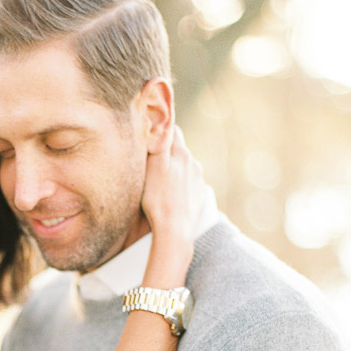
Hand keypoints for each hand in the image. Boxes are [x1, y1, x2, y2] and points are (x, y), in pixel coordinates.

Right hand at [141, 127, 205, 287]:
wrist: (175, 231)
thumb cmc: (159, 200)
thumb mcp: (153, 166)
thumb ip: (158, 141)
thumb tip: (159, 119)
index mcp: (181, 154)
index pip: (172, 130)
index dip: (160, 129)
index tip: (151, 132)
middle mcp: (193, 164)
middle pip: (179, 149)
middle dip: (167, 151)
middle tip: (151, 160)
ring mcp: (198, 180)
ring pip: (184, 167)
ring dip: (174, 170)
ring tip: (160, 183)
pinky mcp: (199, 195)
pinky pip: (188, 183)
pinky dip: (179, 185)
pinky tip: (170, 196)